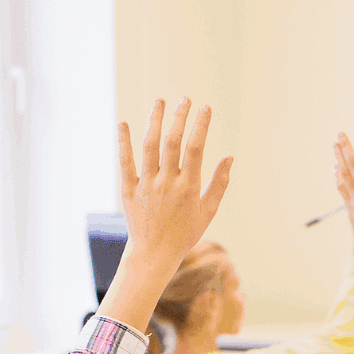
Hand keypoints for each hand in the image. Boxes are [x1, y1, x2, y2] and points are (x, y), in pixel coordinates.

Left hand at [116, 98, 232, 270]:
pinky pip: (125, 162)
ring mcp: (146, 186)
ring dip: (154, 121)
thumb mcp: (208, 212)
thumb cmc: (185, 233)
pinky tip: (123, 123)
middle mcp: (166, 184)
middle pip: (172, 142)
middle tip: (184, 99)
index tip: (205, 108)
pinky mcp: (128, 190)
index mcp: (188, 188)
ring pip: (149, 147)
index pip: (196, 149)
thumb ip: (219, 183)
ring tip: (160, 102)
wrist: (154, 255)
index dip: (201, 125)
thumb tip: (230, 157)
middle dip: (179, 117)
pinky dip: (123, 142)